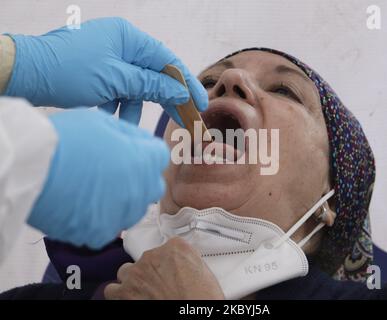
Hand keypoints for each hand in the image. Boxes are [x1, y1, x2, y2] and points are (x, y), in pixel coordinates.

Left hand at [4, 17, 207, 124]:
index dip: (186, 84)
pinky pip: (118, 92)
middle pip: (154, 75)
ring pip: (135, 88)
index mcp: (128, 38)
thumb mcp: (115, 80)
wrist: (24, 75)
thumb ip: (150, 85)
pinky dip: (116, 108)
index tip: (200, 104)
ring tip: (126, 128)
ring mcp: (110, 60)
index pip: (167, 61)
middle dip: (165, 99)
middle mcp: (121, 46)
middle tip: (183, 120)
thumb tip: (179, 92)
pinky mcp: (99, 74)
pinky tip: (110, 120)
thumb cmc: (67, 70)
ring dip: (133, 109)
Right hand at [28, 109, 168, 248]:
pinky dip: (100, 218)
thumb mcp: (103, 122)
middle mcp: (142, 190)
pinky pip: (110, 226)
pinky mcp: (102, 233)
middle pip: (152, 185)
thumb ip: (130, 134)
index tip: (130, 151)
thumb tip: (141, 144)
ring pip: (133, 209)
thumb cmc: (67, 139)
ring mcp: (123, 214)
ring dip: (122, 200)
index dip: (144, 151)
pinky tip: (82, 206)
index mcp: (146, 160)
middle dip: (139, 177)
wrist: (33, 168)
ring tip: (94, 190)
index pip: (159, 156)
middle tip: (113, 171)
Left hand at [104, 237, 224, 298]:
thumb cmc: (202, 297)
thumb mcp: (203, 270)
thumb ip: (188, 261)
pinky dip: (118, 294)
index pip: (166, 248)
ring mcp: (137, 273)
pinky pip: (112, 289)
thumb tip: (182, 267)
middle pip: (146, 260)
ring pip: (126, 271)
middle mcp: (153, 255)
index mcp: (176, 247)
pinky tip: (129, 298)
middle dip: (150, 272)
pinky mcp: (125, 292)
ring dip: (133, 280)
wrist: (191, 312)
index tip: (171, 272)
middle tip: (160, 286)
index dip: (167, 262)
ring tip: (143, 292)